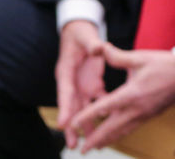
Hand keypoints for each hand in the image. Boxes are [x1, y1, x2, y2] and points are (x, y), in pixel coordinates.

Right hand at [55, 20, 105, 148]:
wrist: (81, 30)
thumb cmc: (80, 33)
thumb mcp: (85, 35)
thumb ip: (92, 43)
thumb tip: (98, 48)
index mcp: (66, 71)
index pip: (65, 92)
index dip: (65, 108)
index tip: (64, 124)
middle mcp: (72, 81)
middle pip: (71, 106)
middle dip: (72, 126)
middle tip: (72, 144)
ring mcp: (82, 84)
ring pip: (83, 107)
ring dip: (87, 123)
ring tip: (92, 141)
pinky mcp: (92, 82)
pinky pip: (98, 98)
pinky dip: (103, 110)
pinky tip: (110, 122)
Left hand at [69, 43, 174, 151]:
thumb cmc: (165, 64)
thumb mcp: (140, 57)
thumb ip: (117, 56)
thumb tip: (100, 48)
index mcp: (131, 93)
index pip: (104, 108)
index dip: (87, 116)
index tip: (73, 124)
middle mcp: (137, 108)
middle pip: (112, 128)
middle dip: (96, 139)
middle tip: (82, 149)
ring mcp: (145, 114)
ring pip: (123, 132)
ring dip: (108, 140)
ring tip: (96, 147)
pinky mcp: (151, 115)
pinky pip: (133, 128)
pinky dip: (121, 134)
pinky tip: (117, 136)